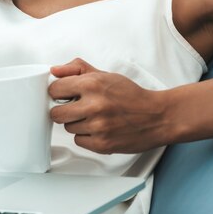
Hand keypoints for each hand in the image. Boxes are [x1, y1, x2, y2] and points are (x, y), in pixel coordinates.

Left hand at [49, 58, 168, 153]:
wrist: (158, 116)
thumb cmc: (131, 96)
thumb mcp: (105, 75)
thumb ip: (77, 69)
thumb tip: (55, 71)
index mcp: (92, 84)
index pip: (54, 90)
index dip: (58, 92)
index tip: (65, 94)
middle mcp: (94, 105)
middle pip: (56, 113)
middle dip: (63, 110)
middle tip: (76, 108)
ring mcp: (97, 126)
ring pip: (68, 127)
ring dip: (77, 123)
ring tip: (95, 117)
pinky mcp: (102, 144)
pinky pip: (79, 141)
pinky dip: (87, 136)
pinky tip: (100, 129)